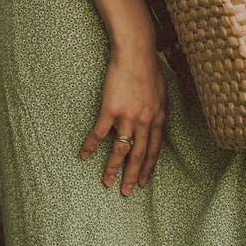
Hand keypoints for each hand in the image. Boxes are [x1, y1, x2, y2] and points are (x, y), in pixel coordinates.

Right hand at [80, 46, 166, 194]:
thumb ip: (157, 107)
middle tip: (127, 192)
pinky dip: (91, 145)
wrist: (136, 53)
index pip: (154, 148)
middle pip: (139, 154)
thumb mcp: (161, 90)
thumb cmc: (149, 67)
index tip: (144, 181)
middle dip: (133, 175)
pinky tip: (84, 156)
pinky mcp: (111, 109)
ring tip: (107, 182)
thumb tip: (154, 119)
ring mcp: (128, 116)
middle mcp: (145, 120)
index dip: (148, 166)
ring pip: (121, 148)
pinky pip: (100, 133)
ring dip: (113, 167)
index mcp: (157, 116)